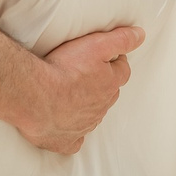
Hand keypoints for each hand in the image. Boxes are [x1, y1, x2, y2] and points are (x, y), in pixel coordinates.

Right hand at [14, 24, 141, 153]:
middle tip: (89, 73)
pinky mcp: (66, 140)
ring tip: (74, 95)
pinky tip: (67, 128)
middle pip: (108, 94)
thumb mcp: (96, 45)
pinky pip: (75, 140)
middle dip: (103, 84)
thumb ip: (120, 39)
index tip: (108, 56)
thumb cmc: (63, 70)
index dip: (115, 62)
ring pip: (93, 116)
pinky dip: (73, 134)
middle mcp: (100, 108)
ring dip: (87, 106)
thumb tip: (140, 35)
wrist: (35, 97)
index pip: (122, 71)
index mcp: (109, 85)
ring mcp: (84, 126)